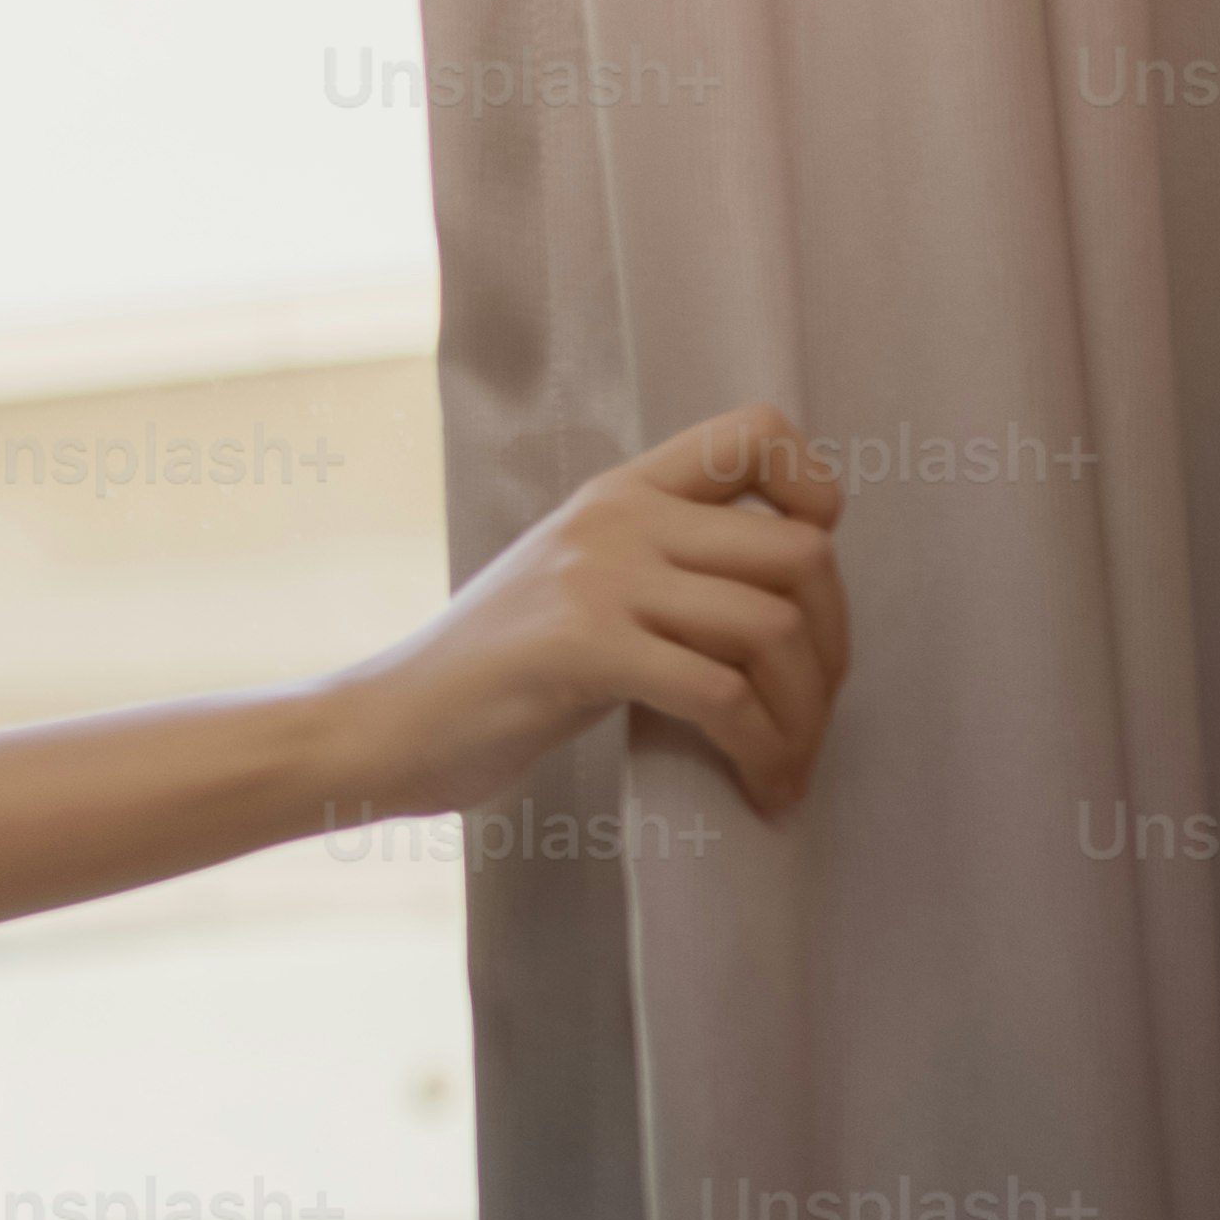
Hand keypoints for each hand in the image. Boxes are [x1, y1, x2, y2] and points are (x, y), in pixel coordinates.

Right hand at [349, 402, 855, 827]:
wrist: (387, 724)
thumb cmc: (493, 674)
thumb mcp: (578, 583)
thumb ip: (663, 565)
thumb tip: (786, 601)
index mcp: (620, 491)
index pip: (756, 433)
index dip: (814, 495)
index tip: (805, 579)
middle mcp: (615, 518)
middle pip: (798, 554)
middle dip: (832, 648)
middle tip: (813, 714)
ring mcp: (596, 578)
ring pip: (771, 628)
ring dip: (804, 716)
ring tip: (789, 765)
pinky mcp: (581, 648)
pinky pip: (721, 695)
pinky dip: (761, 751)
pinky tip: (759, 786)